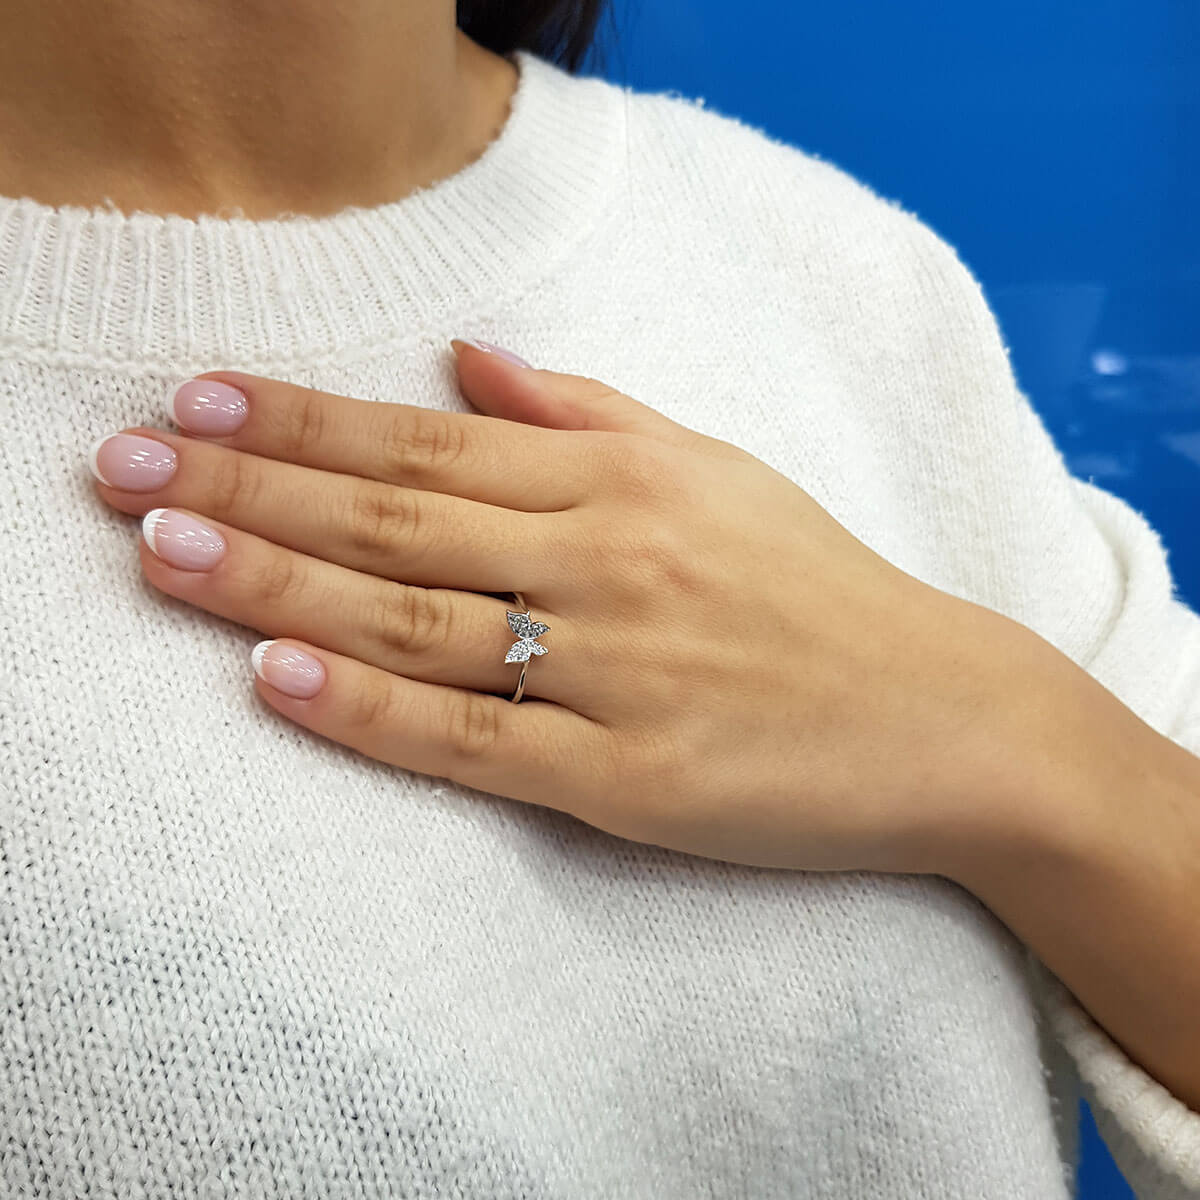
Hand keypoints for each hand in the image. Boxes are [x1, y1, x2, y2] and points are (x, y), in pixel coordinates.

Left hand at [87, 340, 1019, 873]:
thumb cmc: (818, 589)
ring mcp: (615, 675)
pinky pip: (477, 742)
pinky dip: (372, 711)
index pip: (427, 443)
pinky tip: (278, 682)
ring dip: (277, 589)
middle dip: (251, 491)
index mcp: (623, 484)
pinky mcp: (630, 780)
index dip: (303, 423)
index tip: (198, 402)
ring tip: (165, 555)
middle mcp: (608, 564)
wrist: (940, 716)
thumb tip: (470, 357)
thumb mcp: (713, 470)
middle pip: (397, 521)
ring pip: (417, 623)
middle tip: (126, 468)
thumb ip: (587, 411)